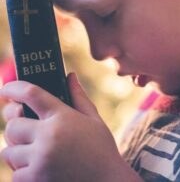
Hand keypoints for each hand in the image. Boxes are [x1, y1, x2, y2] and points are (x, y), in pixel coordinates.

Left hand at [0, 74, 141, 181]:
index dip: (14, 88)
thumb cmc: (102, 149)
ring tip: (33, 150)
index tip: (6, 89)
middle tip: (25, 127)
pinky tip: (38, 167)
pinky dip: (22, 170)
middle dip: (16, 125)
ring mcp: (40, 161)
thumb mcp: (94, 119)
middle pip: (12, 125)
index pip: (31, 94)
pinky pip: (14, 174)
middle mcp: (48, 137)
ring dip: (17, 149)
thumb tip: (70, 75)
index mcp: (63, 117)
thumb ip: (78, 96)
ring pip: (8, 151)